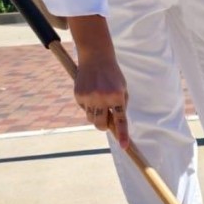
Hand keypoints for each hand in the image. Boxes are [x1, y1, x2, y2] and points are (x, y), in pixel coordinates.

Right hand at [69, 15, 130, 148]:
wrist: (96, 57)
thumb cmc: (113, 75)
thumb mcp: (122, 88)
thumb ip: (120, 105)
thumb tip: (113, 125)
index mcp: (117, 96)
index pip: (121, 120)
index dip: (122, 134)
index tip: (124, 146)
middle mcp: (103, 97)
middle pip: (101, 124)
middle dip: (103, 126)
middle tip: (105, 121)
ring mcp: (89, 96)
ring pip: (91, 118)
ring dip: (95, 115)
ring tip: (98, 101)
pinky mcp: (79, 95)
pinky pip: (84, 109)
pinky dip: (87, 105)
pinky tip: (90, 92)